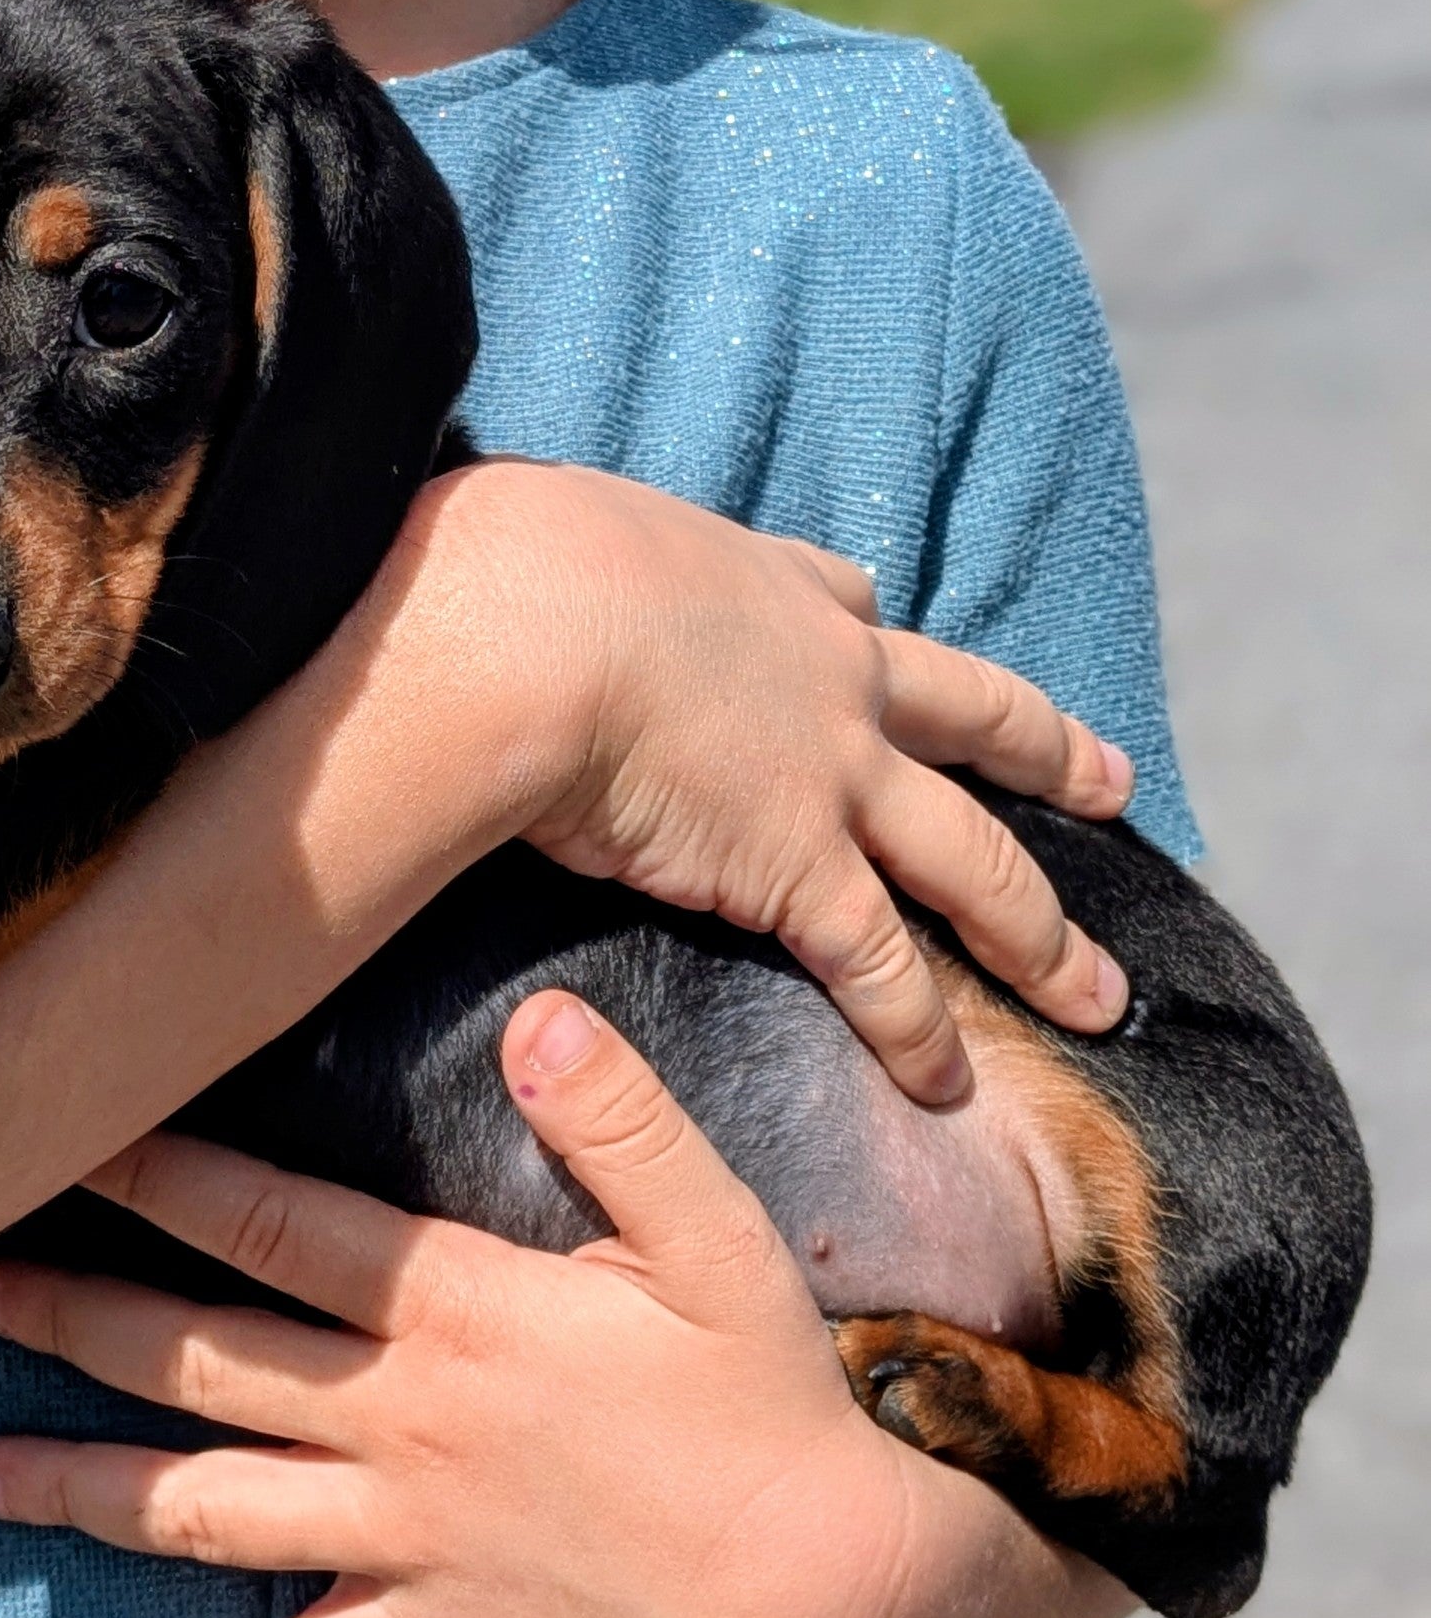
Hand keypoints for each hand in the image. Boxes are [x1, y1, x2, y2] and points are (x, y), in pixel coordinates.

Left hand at [0, 990, 1130, 1617]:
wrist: (827, 1580)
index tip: (75, 1133)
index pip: (277, 1226)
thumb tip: (541, 1019)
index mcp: (457, 1312)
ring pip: (215, 1513)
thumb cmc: (771, 1393)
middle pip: (205, 1365)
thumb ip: (625, 1124)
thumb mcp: (719, 1238)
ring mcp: (411, 1535)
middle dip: (79, 1322)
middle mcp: (404, 1423)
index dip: (167, 1177)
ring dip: (90, 1492)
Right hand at [407, 461, 1133, 1101]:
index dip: (871, 632)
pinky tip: (945, 1082)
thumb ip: (567, 569)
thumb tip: (506, 571)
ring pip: (971, 860)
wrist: (533, 636)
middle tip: (1110, 785)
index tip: (881, 643)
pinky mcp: (801, 866)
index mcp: (762, 586)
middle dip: (1047, 754)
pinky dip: (917, 1027)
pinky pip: (879, 964)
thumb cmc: (517, 569)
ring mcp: (835, 773)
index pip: (846, 598)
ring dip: (1038, 933)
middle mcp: (831, 675)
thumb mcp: (562, 535)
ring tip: (1095, 991)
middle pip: (975, 714)